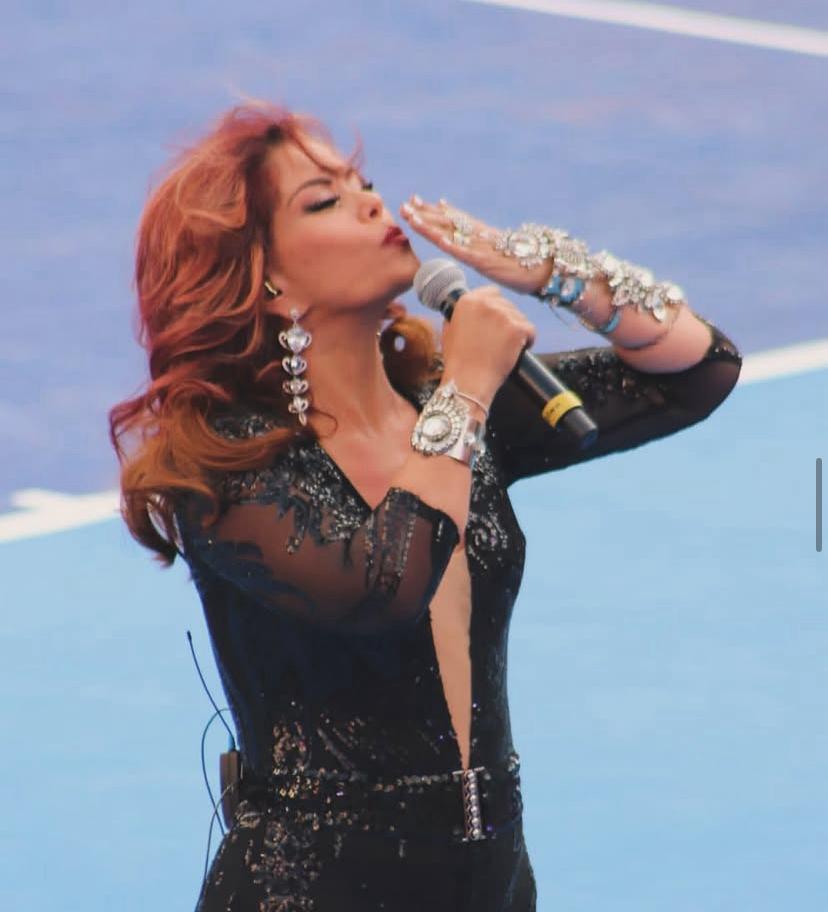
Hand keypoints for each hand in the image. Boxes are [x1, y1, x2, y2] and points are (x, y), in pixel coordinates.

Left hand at [399, 195, 552, 296]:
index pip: (452, 217)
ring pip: (452, 235)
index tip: (412, 200)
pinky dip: (453, 246)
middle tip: (403, 206)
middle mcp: (478, 235)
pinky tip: (440, 241)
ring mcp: (482, 248)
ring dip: (431, 226)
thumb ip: (479, 235)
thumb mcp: (496, 245)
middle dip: (424, 215)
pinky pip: (468, 254)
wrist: (544, 267)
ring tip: (412, 219)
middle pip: (447, 222)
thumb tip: (466, 224)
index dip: (431, 210)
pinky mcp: (488, 262)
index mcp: (480, 232)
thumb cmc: (520, 258)